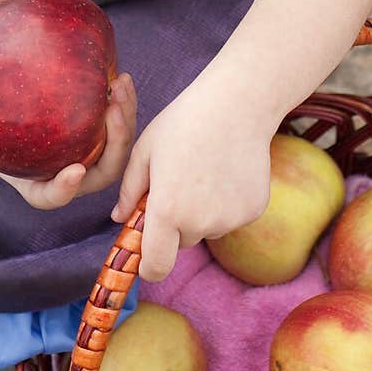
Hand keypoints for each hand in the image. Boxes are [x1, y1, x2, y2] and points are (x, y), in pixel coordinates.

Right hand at [0, 72, 137, 210]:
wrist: (6, 93)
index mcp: (38, 183)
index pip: (54, 196)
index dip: (65, 189)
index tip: (75, 171)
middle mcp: (70, 172)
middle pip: (102, 172)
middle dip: (114, 146)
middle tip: (112, 111)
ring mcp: (89, 150)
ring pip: (118, 147)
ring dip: (125, 121)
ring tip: (121, 86)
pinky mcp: (101, 128)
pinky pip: (120, 124)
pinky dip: (125, 105)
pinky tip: (120, 77)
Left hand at [110, 76, 272, 282]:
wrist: (236, 104)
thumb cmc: (183, 122)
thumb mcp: (145, 151)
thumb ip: (130, 190)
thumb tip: (118, 217)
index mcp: (167, 210)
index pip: (156, 266)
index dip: (148, 266)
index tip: (146, 258)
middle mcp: (200, 223)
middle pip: (181, 241)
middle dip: (174, 225)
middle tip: (177, 184)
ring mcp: (230, 219)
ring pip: (207, 228)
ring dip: (201, 212)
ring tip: (203, 169)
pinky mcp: (252, 211)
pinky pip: (231, 216)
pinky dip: (225, 202)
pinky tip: (225, 168)